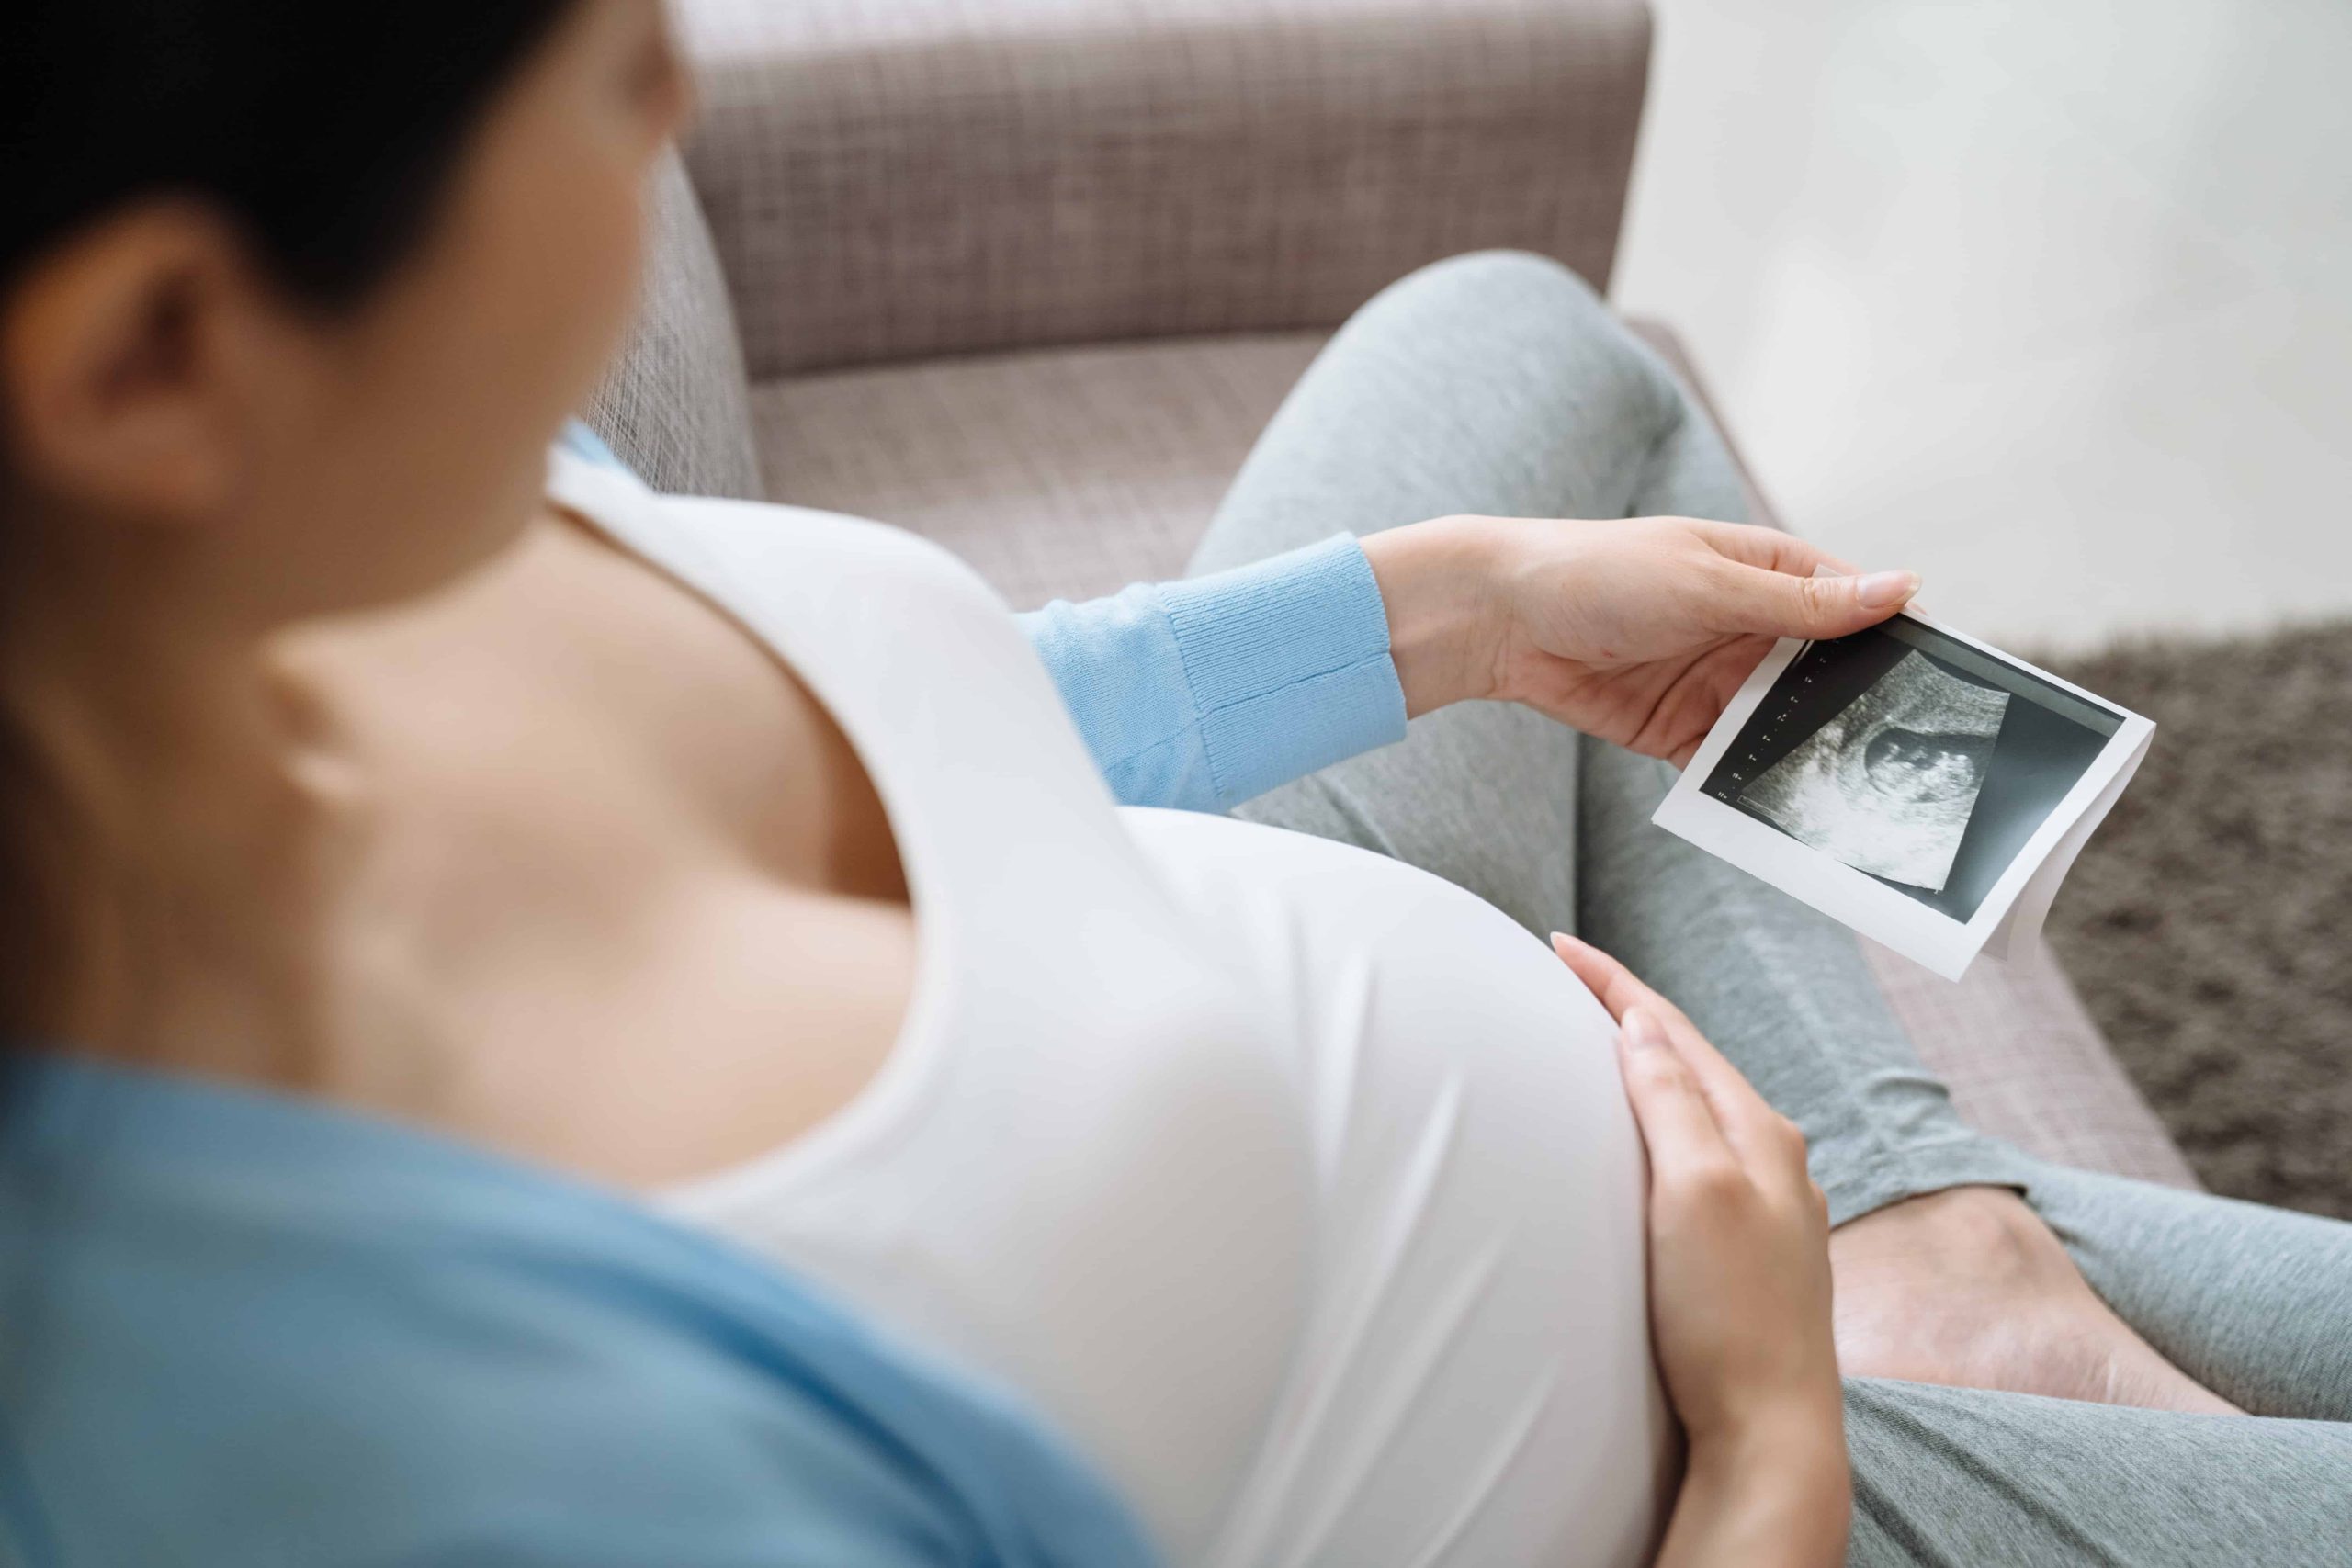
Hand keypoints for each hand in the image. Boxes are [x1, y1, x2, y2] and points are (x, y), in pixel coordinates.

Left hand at [1359, 515, 1917, 764]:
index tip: (1948, 685)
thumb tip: (1904, 587)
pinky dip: (1754, 785)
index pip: (1855, 605)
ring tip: (1863, 796)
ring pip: (1786, 725)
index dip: (1899, 640)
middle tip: (1915, 756)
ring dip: (1813, 753)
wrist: (1500, 618)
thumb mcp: (1709, 582)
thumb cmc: (1599, 572)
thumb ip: (1803, 603)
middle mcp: (1752, 626)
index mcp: (1768, 570)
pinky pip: (1733, 762)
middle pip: (1828, 674)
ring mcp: (1719, 679)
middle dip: (1862, 711)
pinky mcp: (1683, 728)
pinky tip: (1788, 813)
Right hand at [1552, 931, 1848, 1567]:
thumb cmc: (1732, 1320)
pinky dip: (1655, 1124)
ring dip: (1643, 1068)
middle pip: (1688, 1061)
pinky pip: (1693, 1157)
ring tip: (1593, 1042)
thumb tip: (1644, 1027)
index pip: (1674, 1031)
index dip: (1614, 984)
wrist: (1769, 1434)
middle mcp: (1772, 1163)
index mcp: (1761, 1134)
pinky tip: (1636, 1143)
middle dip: (1627, 1014)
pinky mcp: (1743, 1253)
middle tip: (1566, 978)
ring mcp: (1762, 1210)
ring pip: (1694, 1110)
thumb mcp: (1695, 1191)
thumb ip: (1672, 1101)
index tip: (1558, 945)